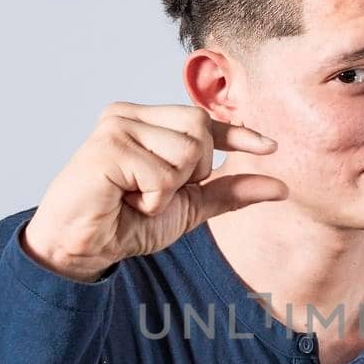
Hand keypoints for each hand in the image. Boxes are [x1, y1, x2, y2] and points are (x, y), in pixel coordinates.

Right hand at [23, 102, 286, 281]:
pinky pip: (163, 174)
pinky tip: (125, 200)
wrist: (83, 248)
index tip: (270, 147)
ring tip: (137, 197)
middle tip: (158, 192)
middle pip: (199, 128)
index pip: (202, 119)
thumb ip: (228, 192)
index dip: (237, 133)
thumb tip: (280, 186)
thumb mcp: (188, 207)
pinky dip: (153, 198)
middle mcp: (129, 116)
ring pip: (185, 151)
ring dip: (170, 188)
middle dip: (194, 170)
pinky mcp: (108, 146)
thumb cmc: (126, 223)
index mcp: (146, 121)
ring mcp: (117, 126)